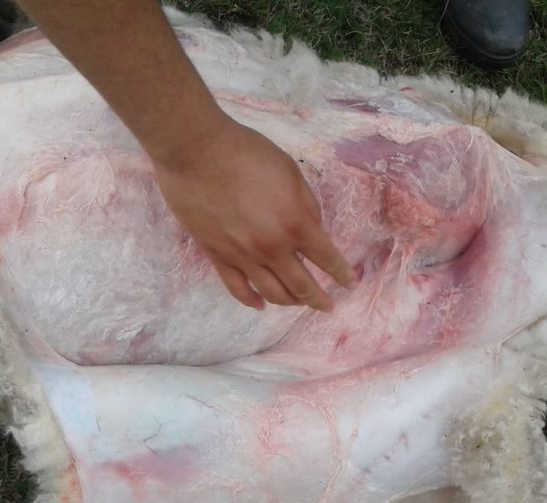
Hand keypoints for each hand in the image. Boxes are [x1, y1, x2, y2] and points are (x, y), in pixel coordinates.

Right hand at [152, 117, 356, 311]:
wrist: (196, 152)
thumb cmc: (246, 153)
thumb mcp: (291, 172)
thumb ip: (306, 204)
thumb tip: (313, 229)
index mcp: (295, 223)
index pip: (326, 258)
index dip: (341, 273)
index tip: (349, 283)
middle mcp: (272, 247)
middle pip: (301, 285)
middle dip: (318, 299)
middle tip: (327, 306)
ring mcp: (242, 256)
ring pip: (272, 292)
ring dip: (290, 301)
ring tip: (298, 302)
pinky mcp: (217, 256)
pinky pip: (237, 288)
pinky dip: (251, 300)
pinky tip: (260, 304)